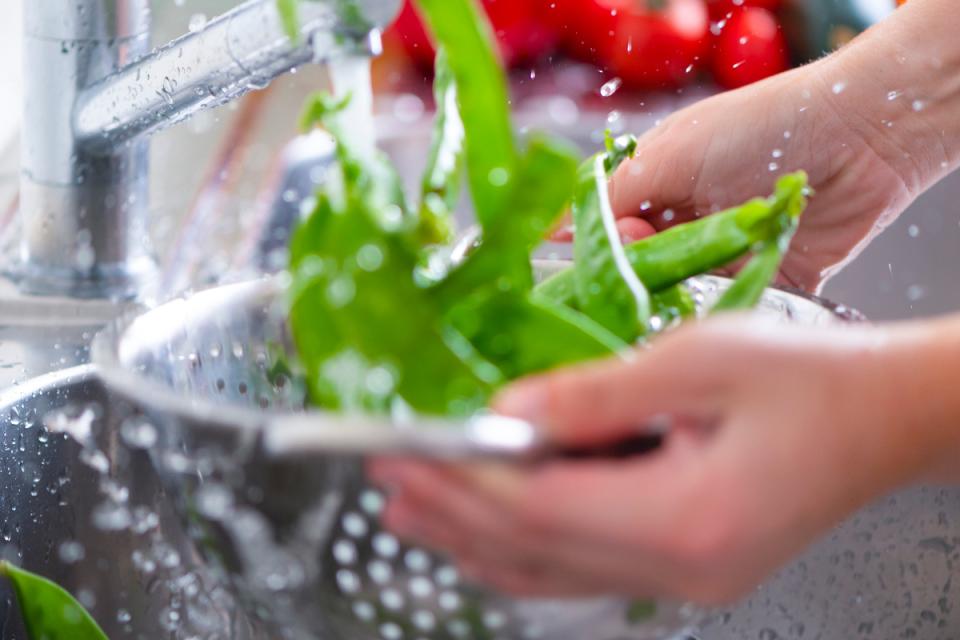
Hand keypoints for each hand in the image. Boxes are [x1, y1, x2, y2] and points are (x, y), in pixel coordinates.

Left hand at [369, 317, 957, 603]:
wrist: (885, 417)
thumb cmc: (811, 378)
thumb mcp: (698, 361)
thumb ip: (594, 392)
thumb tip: (506, 411)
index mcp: (685, 516)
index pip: (537, 505)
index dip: (459, 478)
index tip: (398, 449)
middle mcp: (679, 565)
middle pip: (532, 549)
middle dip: (449, 509)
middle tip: (383, 478)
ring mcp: (683, 576)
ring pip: (550, 570)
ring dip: (473, 537)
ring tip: (408, 513)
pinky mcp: (686, 563)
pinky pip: (582, 569)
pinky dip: (523, 549)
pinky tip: (486, 535)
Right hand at [599, 57, 923, 293]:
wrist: (861, 135)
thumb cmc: (762, 126)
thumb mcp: (671, 153)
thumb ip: (615, 196)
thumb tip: (556, 232)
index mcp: (657, 186)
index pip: (608, 233)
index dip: (598, 255)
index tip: (594, 272)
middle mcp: (686, 222)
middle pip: (641, 270)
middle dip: (636, 282)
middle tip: (641, 286)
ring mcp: (724, 252)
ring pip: (681, 293)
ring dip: (675, 299)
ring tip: (674, 300)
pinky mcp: (765, 278)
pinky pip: (731, 306)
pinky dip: (719, 312)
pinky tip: (709, 314)